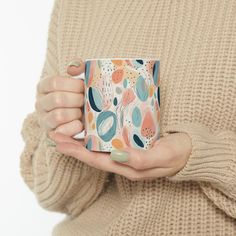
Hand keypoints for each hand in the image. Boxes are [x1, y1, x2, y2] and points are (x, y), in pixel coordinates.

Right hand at [35, 58, 84, 135]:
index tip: (84, 87)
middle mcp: (40, 103)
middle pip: (58, 99)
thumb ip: (77, 69)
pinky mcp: (51, 133)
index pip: (54, 82)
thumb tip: (74, 68)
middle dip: (77, 100)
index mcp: (44, 87)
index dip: (73, 85)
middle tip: (85, 101)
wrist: (77, 116)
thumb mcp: (77, 80)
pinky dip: (74, 127)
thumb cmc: (77, 95)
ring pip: (59, 115)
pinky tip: (80, 123)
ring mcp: (44, 119)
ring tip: (82, 112)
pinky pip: (62, 131)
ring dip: (76, 113)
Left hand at [48, 131, 191, 180]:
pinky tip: (93, 125)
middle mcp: (124, 162)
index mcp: (129, 168)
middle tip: (57, 133)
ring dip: (84, 140)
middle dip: (75, 146)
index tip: (60, 143)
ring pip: (101, 148)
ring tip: (69, 128)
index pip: (98, 161)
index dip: (78, 153)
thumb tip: (117, 156)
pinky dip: (99, 135)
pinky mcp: (132, 144)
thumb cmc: (178, 153)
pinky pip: (111, 141)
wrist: (190, 150)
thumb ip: (141, 159)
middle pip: (94, 154)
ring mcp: (127, 153)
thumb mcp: (162, 156)